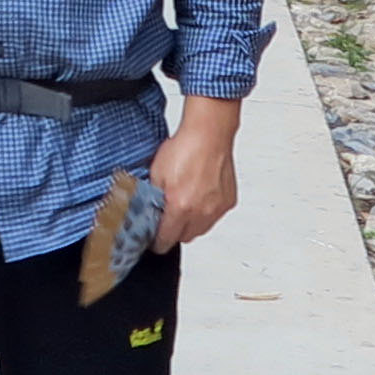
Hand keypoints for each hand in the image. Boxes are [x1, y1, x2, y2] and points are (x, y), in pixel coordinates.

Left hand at [150, 99, 243, 249]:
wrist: (209, 133)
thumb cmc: (185, 147)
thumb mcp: (156, 173)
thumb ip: (152, 197)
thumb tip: (146, 211)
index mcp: (180, 207)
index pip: (166, 241)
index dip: (156, 242)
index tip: (154, 239)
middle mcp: (200, 212)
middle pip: (184, 238)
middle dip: (174, 231)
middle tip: (168, 217)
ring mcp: (216, 209)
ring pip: (200, 230)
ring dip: (191, 223)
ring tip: (185, 203)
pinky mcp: (228, 202)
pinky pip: (214, 217)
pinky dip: (206, 212)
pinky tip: (199, 195)